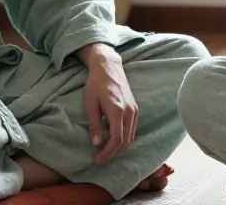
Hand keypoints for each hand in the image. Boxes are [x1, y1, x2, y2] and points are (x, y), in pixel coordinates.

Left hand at [81, 45, 138, 163]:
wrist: (108, 67)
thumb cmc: (96, 83)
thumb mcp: (90, 104)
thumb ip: (94, 124)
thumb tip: (96, 144)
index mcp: (117, 110)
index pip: (116, 139)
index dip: (108, 152)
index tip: (97, 159)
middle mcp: (129, 111)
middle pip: (125, 141)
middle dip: (113, 152)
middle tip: (100, 158)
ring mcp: (134, 110)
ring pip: (131, 136)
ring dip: (119, 147)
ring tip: (106, 151)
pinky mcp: (135, 108)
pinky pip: (132, 129)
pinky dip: (124, 138)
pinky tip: (114, 140)